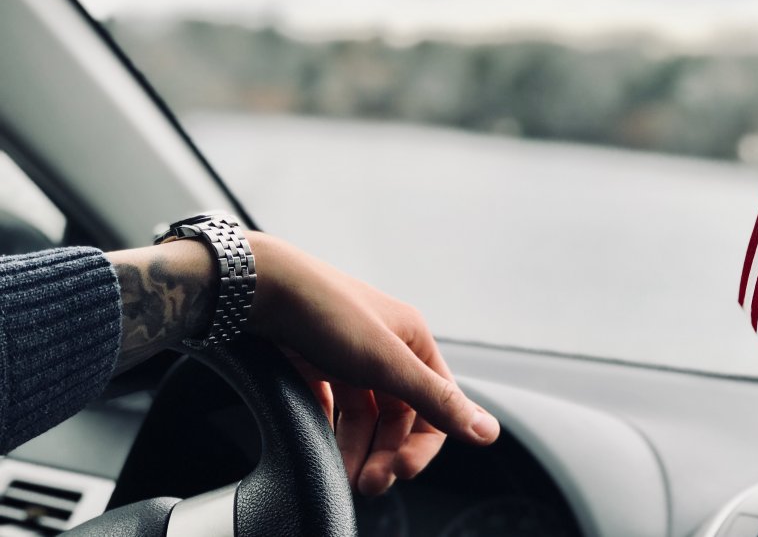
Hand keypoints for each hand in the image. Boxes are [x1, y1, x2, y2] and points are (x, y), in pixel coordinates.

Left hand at [246, 232, 499, 495]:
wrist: (256, 284)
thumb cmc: (325, 313)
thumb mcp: (387, 362)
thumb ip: (437, 401)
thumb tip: (489, 432)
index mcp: (411, 341)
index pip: (435, 406)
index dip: (421, 443)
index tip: (400, 471)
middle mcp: (383, 348)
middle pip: (398, 416)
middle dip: (386, 453)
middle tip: (368, 484)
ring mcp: (346, 355)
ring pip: (362, 415)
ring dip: (357, 448)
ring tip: (342, 474)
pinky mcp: (312, 361)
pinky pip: (328, 405)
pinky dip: (327, 428)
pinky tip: (318, 443)